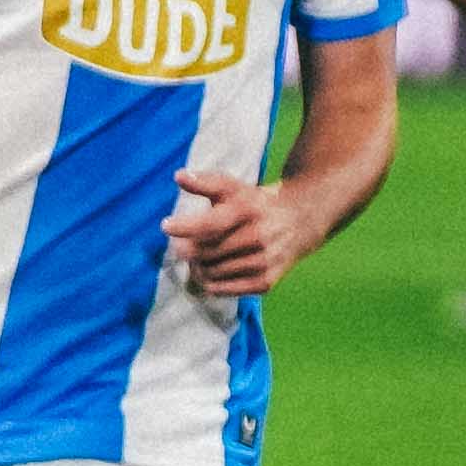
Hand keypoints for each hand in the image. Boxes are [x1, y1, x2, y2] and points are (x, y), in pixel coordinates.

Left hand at [168, 166, 302, 301]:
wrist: (300, 221)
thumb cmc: (255, 204)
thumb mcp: (233, 188)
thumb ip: (204, 183)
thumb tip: (178, 176)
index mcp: (247, 210)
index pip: (210, 224)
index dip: (184, 227)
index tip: (166, 225)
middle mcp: (258, 236)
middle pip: (204, 252)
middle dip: (188, 249)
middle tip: (185, 245)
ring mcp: (263, 261)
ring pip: (210, 272)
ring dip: (198, 266)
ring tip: (200, 257)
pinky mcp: (265, 281)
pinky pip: (222, 289)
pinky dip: (210, 282)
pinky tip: (210, 271)